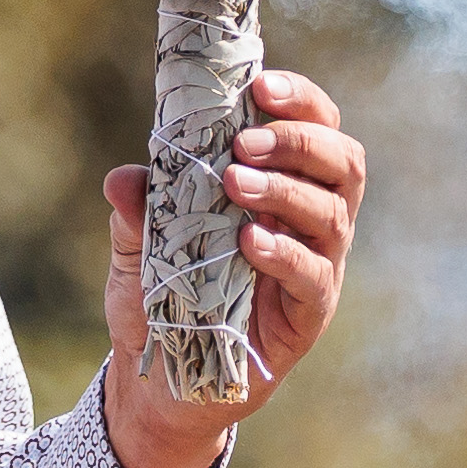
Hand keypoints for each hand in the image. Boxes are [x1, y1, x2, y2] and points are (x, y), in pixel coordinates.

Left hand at [94, 70, 362, 467]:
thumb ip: (137, 211)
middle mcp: (311, 222)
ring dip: (285, 190)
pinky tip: (249, 242)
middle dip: (299, 140)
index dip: (300, 101)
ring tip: (234, 184)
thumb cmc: (162, 299)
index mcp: (282, 186)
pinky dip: (285, 253)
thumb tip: (123, 178)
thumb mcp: (137, 248)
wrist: (160, 382)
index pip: (316, 127)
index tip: (260, 85)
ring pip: (333, 215)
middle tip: (245, 142)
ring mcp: (317, 268)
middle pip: (343, 163)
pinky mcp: (308, 316)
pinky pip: (315, 277)